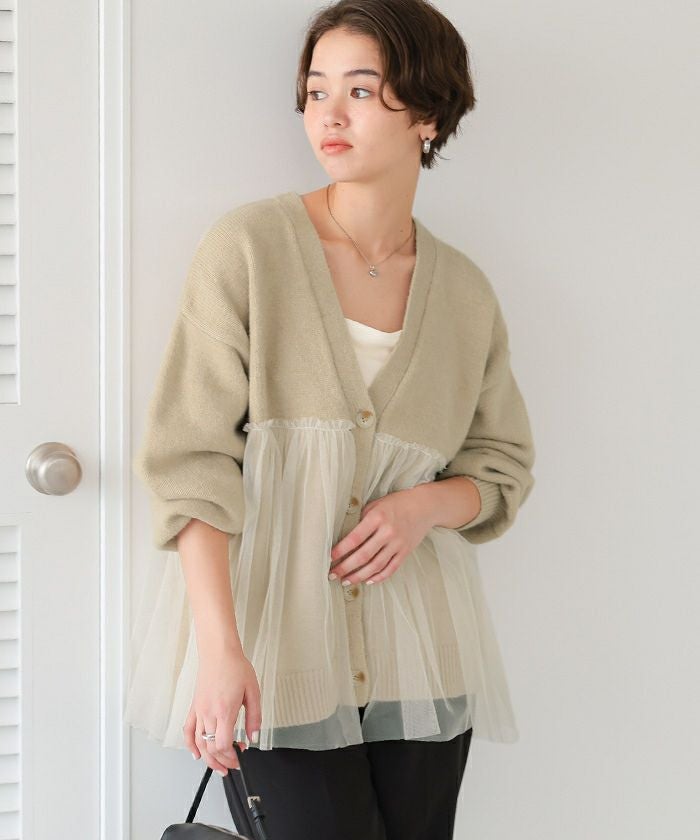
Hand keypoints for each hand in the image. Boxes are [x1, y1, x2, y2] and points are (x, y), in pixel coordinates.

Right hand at [183, 646, 260, 773]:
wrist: (219, 653)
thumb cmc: (235, 667)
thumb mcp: (253, 691)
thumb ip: (254, 717)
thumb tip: (253, 736)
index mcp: (225, 711)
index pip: (223, 744)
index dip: (231, 756)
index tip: (240, 757)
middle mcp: (209, 713)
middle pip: (210, 748)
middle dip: (222, 761)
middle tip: (232, 765)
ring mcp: (199, 711)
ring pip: (199, 743)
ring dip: (208, 759)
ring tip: (218, 766)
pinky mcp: (194, 707)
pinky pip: (187, 730)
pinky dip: (190, 745)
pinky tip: (196, 754)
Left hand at [329, 487, 434, 585]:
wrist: (424, 506)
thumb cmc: (397, 503)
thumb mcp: (376, 504)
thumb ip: (362, 519)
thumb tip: (345, 536)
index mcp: (377, 518)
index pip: (355, 538)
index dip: (340, 550)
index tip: (329, 558)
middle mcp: (388, 532)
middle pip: (363, 555)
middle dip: (345, 567)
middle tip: (332, 574)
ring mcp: (398, 544)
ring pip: (375, 566)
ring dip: (358, 576)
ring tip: (346, 581)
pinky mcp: (405, 552)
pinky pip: (390, 569)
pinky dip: (378, 577)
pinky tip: (367, 580)